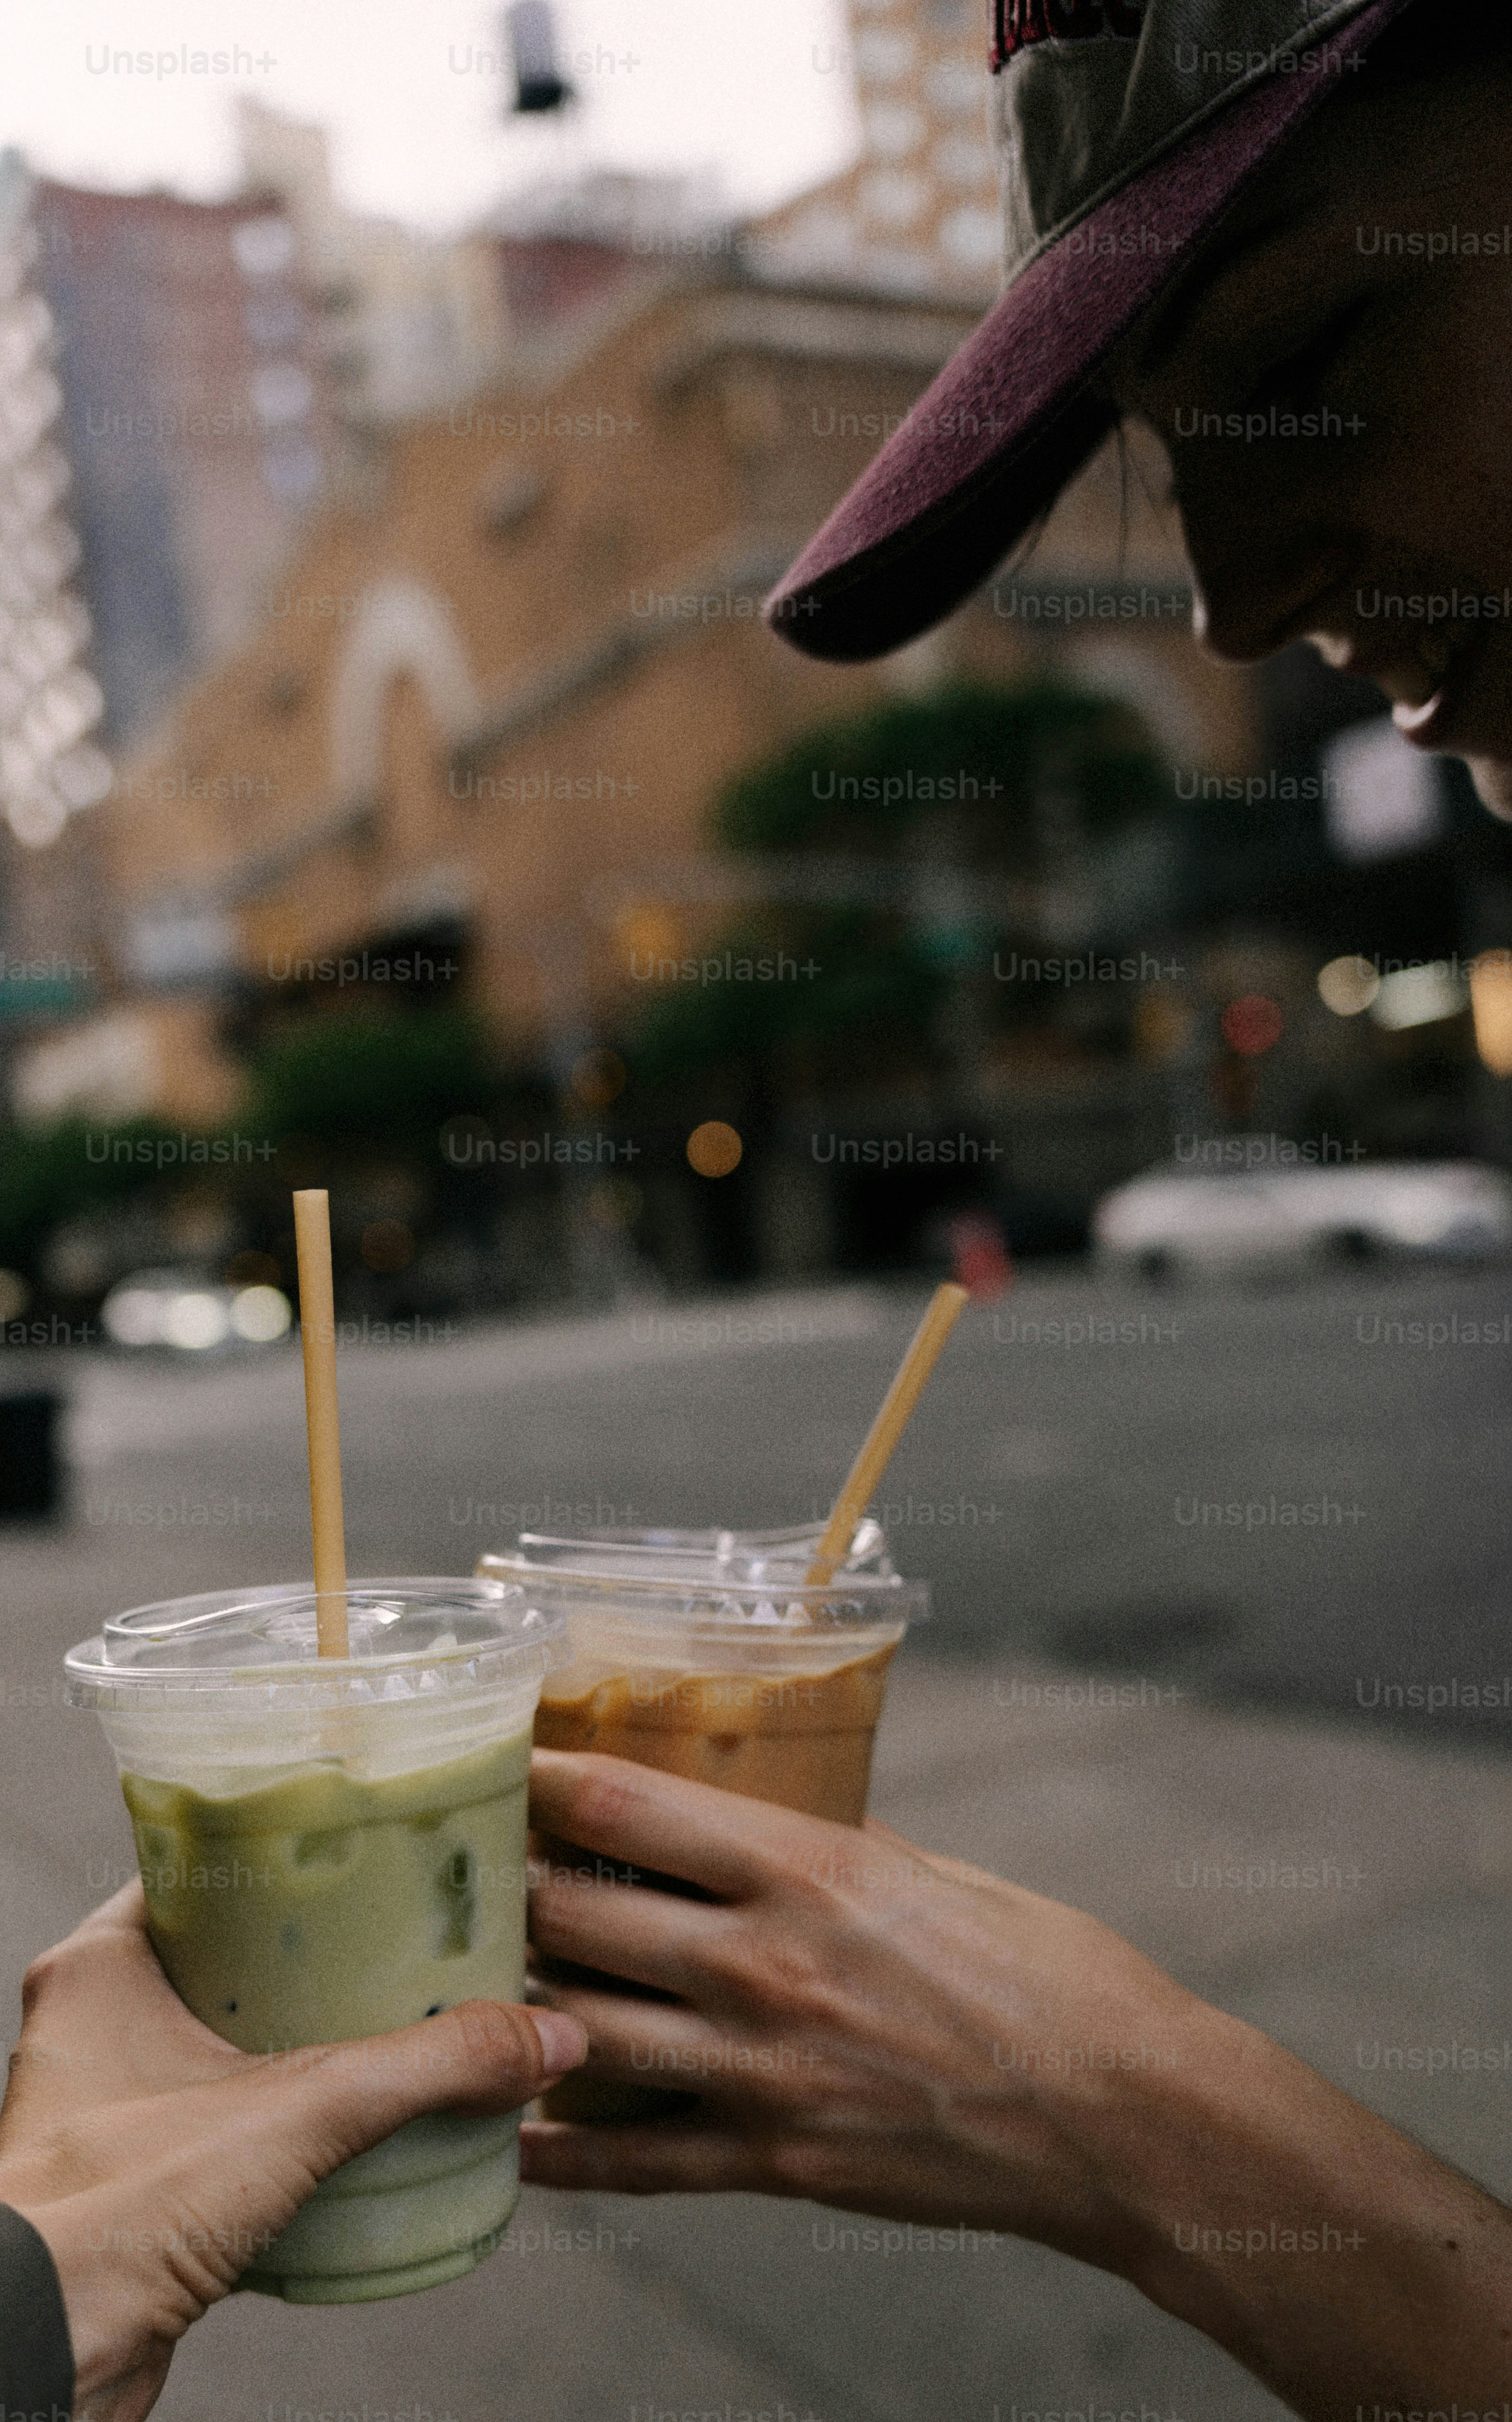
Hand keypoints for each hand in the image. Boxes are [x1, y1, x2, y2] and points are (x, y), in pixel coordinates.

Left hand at [0, 1884, 585, 2421]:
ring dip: (304, 2042)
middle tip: (396, 1935)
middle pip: (226, 1956)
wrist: (40, 2354)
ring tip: (393, 2026)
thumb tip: (542, 2036)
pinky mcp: (143, 2187)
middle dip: (313, 1954)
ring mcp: (115, 2110)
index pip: (197, 1868)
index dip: (278, 1854)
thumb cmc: (110, 2213)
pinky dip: (287, 2125)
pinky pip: (228, 2127)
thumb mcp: (304, 2108)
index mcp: (98, 1968)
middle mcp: (95, 2029)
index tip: (354, 1849)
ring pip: (227, 2046)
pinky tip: (352, 2130)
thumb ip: (431, 2066)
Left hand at [524, 1748, 1208, 2247]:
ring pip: (581, 2033)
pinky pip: (637, 2162)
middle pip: (575, 1914)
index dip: (544, 1775)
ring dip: (518, 2005)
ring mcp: (764, 2071)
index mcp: (809, 1870)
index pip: (628, 1804)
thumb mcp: (934, 1872)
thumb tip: (755, 1826)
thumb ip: (830, 1850)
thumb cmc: (1047, 1974)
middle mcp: (767, 1964)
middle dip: (510, 1888)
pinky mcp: (779, 2162)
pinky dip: (562, 2152)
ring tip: (476, 1983)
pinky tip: (514, 2133)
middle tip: (471, 1873)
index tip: (504, 1760)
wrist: (1123, 2114)